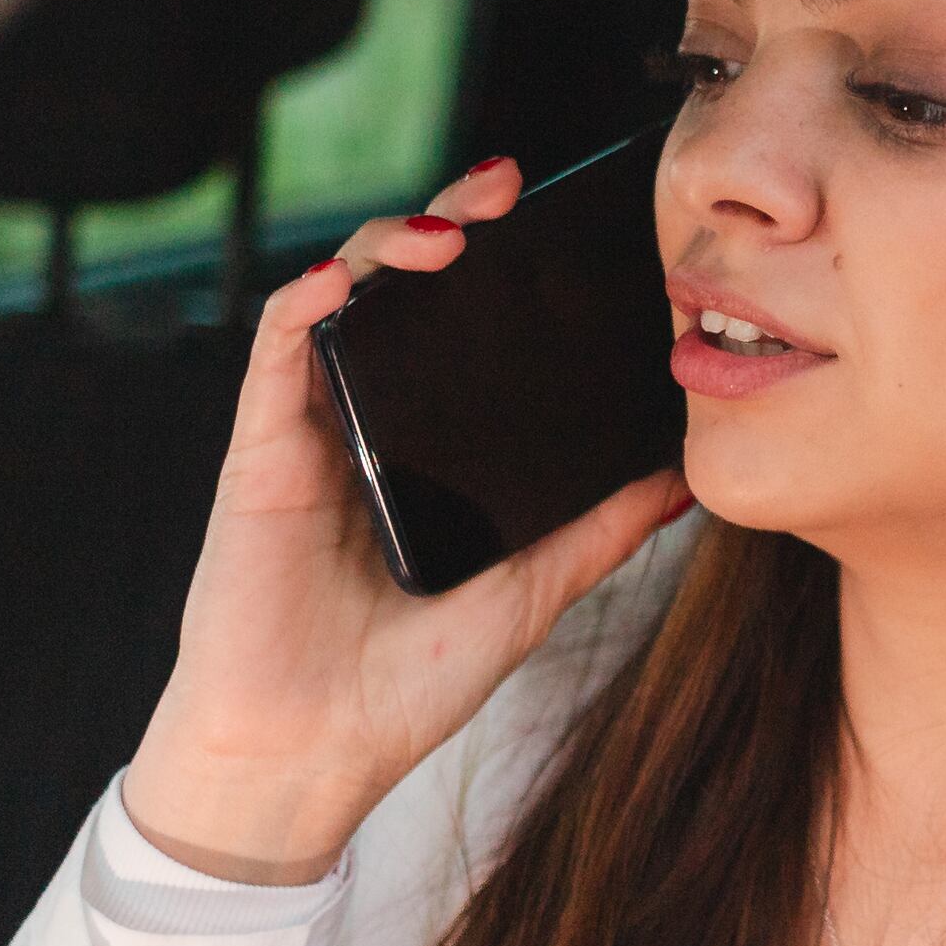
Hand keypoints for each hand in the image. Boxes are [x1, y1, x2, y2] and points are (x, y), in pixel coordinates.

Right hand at [119, 155, 689, 885]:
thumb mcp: (530, 592)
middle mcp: (365, 419)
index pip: (461, 325)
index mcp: (425, 440)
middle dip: (450, 221)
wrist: (308, 756)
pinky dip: (307, 305)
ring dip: (388, 244)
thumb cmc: (403, 683)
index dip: (502, 263)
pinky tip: (346, 282)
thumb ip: (598, 531)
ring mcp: (308, 429)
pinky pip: (275, 354)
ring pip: (336, 296)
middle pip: (400, 289)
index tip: (558, 223)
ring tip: (449, 232)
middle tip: (505, 188)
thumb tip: (687, 480)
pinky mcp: (257, 454)